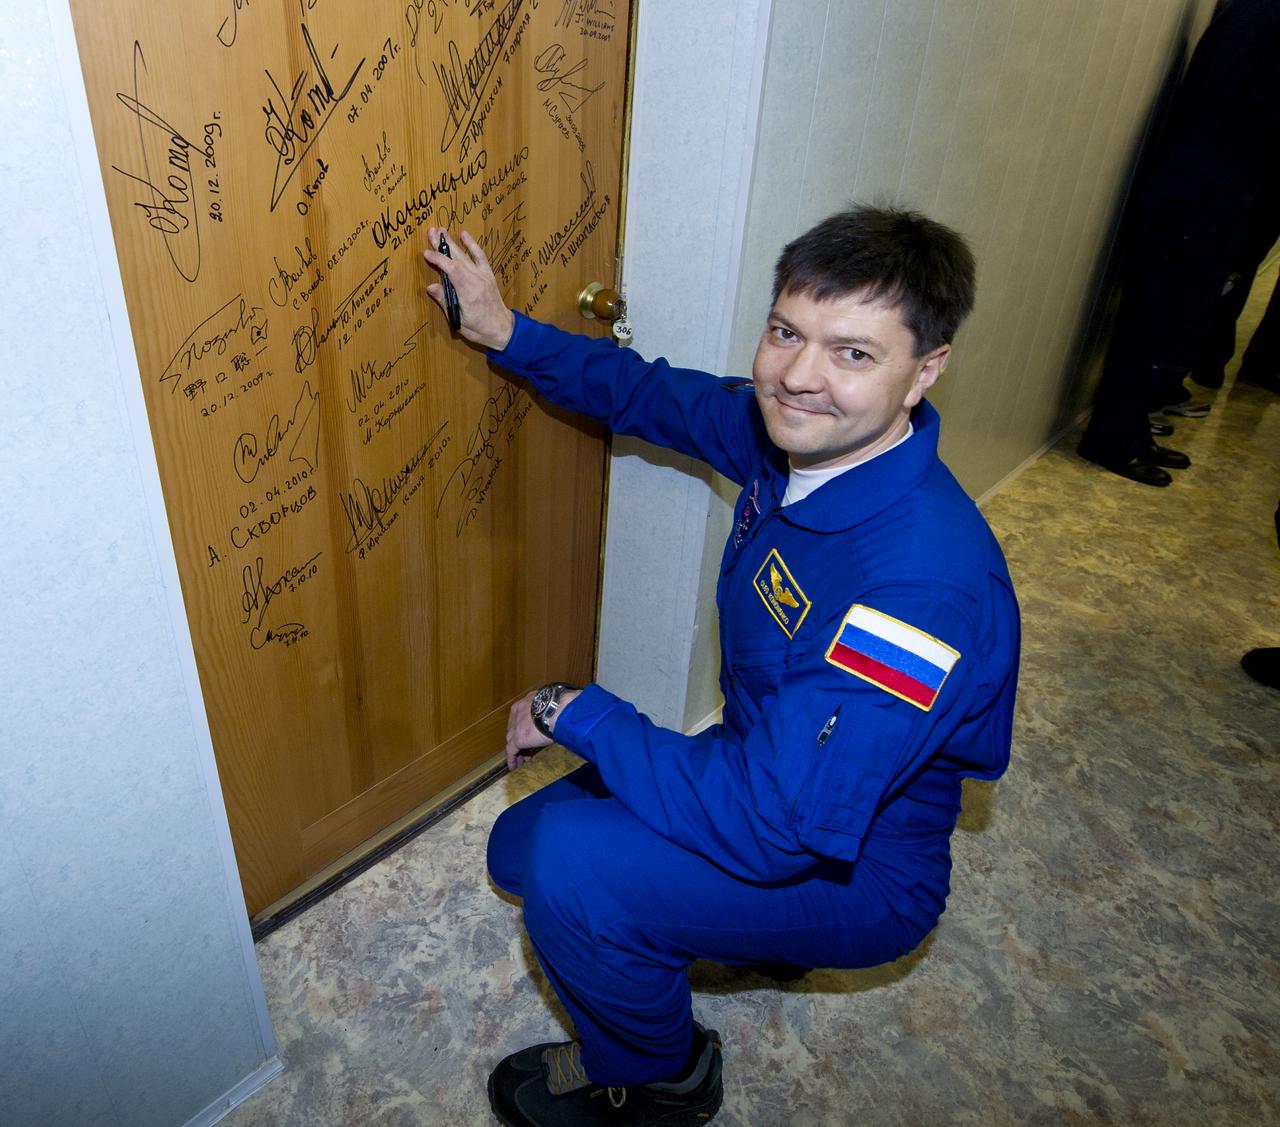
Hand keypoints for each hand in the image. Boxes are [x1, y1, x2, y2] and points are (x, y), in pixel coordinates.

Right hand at [422, 227, 515, 350]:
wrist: (502, 329)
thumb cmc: (479, 329)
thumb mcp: (458, 320)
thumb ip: (445, 301)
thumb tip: (431, 287)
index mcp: (468, 293)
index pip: (451, 270)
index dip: (438, 259)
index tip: (426, 253)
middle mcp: (476, 281)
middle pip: (457, 258)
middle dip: (442, 244)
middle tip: (431, 231)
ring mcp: (483, 276)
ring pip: (466, 255)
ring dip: (452, 242)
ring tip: (441, 229)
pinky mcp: (488, 275)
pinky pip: (480, 256)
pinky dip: (472, 245)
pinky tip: (464, 234)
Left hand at [504, 686, 580, 771]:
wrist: (558, 709)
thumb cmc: (561, 704)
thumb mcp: (553, 704)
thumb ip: (551, 710)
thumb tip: (560, 714)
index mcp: (527, 701)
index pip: (521, 716)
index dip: (524, 726)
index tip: (529, 733)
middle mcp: (518, 712)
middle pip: (515, 728)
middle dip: (519, 738)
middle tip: (526, 748)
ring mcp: (516, 725)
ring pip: (512, 740)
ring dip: (517, 750)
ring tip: (522, 760)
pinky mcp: (518, 739)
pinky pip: (512, 751)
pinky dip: (513, 759)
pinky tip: (515, 767)